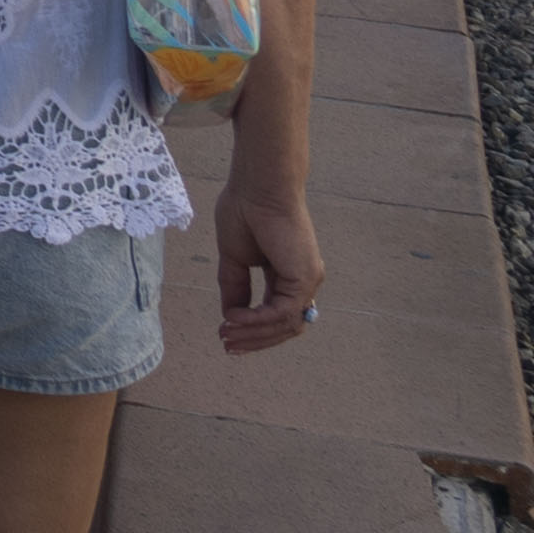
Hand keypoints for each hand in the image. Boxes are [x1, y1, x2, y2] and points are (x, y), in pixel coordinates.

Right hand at [214, 185, 325, 353]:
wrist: (258, 187)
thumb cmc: (246, 210)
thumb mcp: (235, 258)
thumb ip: (236, 287)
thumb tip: (231, 316)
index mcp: (287, 276)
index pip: (276, 315)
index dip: (253, 329)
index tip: (226, 334)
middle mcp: (303, 282)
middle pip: (284, 327)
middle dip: (254, 340)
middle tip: (227, 345)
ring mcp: (307, 281)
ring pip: (286, 325)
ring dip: (255, 335)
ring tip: (227, 334)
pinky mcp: (304, 278)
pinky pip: (282, 312)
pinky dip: (258, 319)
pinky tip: (234, 317)